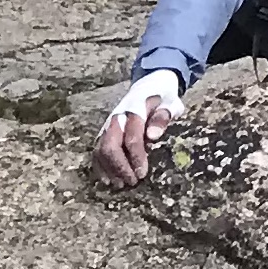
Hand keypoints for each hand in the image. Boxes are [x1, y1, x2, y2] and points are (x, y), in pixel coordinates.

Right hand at [93, 67, 181, 184]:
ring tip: (120, 185)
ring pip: (101, 150)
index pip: (132, 137)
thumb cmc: (164, 97)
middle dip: (120, 167)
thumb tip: (153, 136)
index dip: (136, 157)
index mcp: (136, 109)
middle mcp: (117, 117)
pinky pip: (96, 150)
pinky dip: (99, 166)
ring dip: (109, 169)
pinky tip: (107, 179)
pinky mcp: (103, 130)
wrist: (150, 83)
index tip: (142, 174)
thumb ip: (163, 117)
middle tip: (131, 182)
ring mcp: (108, 124)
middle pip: (111, 146)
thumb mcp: (171, 103)